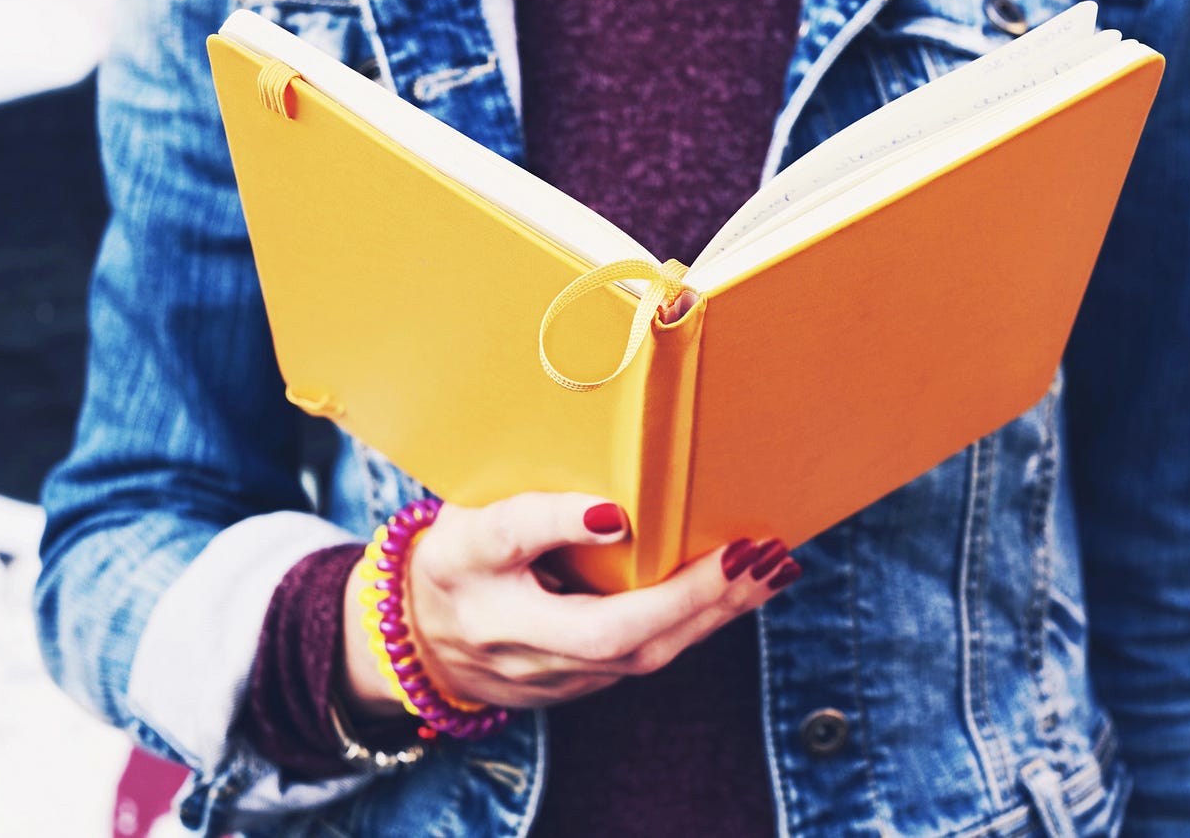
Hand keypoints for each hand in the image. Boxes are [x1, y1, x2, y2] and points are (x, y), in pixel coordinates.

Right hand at [340, 492, 798, 716]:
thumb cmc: (456, 558)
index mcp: (476, 577)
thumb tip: (613, 502)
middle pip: (613, 635)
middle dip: (691, 598)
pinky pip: (648, 659)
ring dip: (713, 614)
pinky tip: (738, 591)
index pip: (513, 543)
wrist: (422, 639)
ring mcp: (549, 674)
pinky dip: (699, 624)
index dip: (562, 525)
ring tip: (768, 568)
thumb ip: (531, 507)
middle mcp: (513, 636)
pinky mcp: (578, 686)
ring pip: (643, 657)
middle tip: (751, 552)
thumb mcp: (471, 516)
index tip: (614, 509)